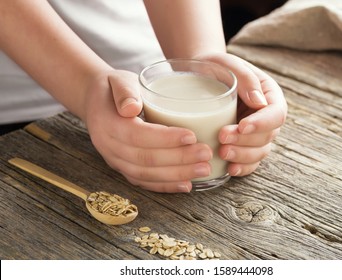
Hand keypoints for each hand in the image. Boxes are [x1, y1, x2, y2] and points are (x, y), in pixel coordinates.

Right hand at [83, 70, 212, 192]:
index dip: (166, 139)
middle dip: (179, 159)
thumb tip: (130, 108)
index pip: (138, 135)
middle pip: (145, 159)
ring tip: (204, 169)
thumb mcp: (119, 80)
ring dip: (177, 175)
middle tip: (206, 154)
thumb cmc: (114, 88)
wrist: (96, 102)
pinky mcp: (123, 168)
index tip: (191, 136)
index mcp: (108, 124)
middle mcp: (109, 146)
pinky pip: (144, 181)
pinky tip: (186, 185)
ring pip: (146, 174)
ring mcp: (115, 160)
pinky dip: (165, 186)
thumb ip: (125, 92)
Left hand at [194, 53, 287, 176]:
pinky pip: (249, 161)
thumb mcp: (229, 64)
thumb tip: (260, 103)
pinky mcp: (243, 144)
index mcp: (269, 95)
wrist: (200, 75)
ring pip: (259, 152)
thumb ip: (246, 79)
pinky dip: (242, 168)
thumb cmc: (215, 66)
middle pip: (267, 136)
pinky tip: (229, 169)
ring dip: (243, 156)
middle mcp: (265, 116)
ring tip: (222, 153)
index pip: (276, 114)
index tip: (242, 126)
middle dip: (246, 141)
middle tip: (223, 138)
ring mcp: (255, 133)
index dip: (262, 123)